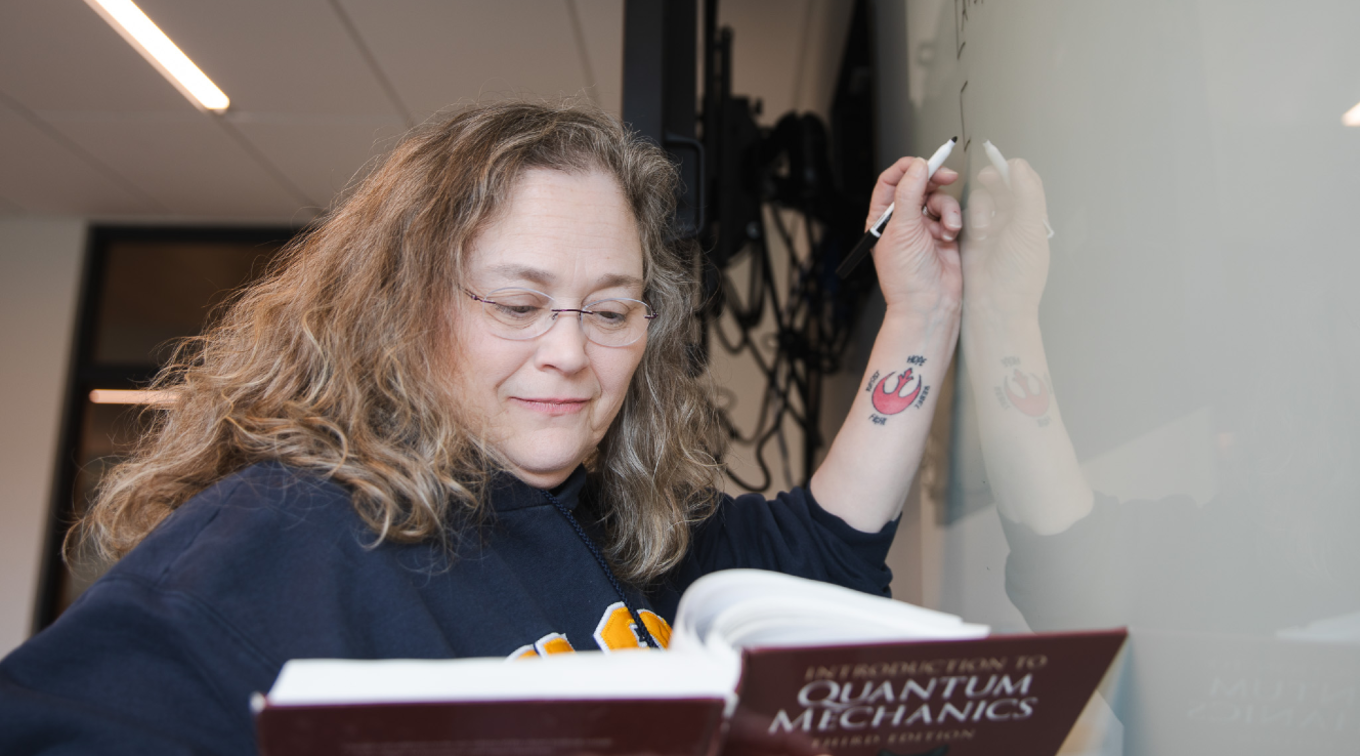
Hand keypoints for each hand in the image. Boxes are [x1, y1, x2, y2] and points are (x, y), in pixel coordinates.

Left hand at [868, 157, 962, 317]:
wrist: (929, 305)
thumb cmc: (906, 278)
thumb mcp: (903, 228)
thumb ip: (910, 193)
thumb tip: (917, 166)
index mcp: (881, 218)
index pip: (890, 181)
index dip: (907, 168)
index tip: (924, 162)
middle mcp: (901, 221)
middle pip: (918, 185)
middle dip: (933, 181)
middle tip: (947, 176)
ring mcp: (923, 227)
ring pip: (938, 198)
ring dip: (946, 208)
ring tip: (947, 228)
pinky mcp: (943, 234)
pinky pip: (950, 214)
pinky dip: (953, 221)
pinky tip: (950, 236)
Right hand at [961, 158, 1050, 318]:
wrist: (994, 307)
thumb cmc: (1018, 276)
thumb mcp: (1029, 229)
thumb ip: (1027, 193)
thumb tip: (1018, 166)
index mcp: (1033, 219)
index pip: (1026, 183)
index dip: (1013, 170)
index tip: (1002, 163)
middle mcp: (1013, 223)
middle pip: (1003, 187)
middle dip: (994, 180)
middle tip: (987, 177)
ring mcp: (991, 230)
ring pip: (983, 200)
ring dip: (981, 206)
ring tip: (983, 227)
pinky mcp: (971, 238)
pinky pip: (966, 216)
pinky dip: (968, 219)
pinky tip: (973, 233)